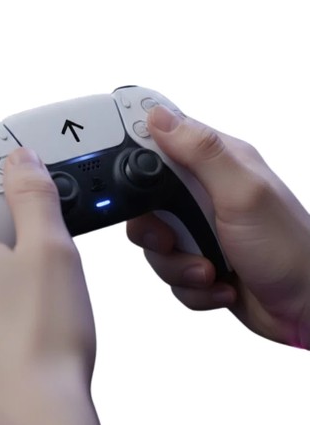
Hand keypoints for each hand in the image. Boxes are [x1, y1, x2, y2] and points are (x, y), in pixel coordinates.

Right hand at [127, 105, 309, 348]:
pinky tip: (222, 285)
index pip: (160, 144)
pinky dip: (193, 288)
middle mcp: (206, 196)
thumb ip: (201, 154)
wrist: (306, 307)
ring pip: (156, 247)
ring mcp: (202, 232)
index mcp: (217, 165)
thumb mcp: (243, 194)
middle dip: (156, 233)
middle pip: (146, 205)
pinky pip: (172, 275)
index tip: (132, 185)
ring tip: (211, 270)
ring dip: (180, 267)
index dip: (137, 161)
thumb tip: (159, 117)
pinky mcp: (200, 262)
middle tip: (174, 240)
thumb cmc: (289, 249)